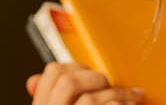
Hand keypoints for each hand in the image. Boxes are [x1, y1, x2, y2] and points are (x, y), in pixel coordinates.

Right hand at [26, 62, 145, 104]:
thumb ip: (46, 99)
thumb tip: (34, 80)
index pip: (52, 72)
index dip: (73, 67)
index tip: (88, 73)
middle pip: (69, 80)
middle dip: (95, 78)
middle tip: (109, 85)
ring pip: (90, 99)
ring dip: (117, 95)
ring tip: (131, 99)